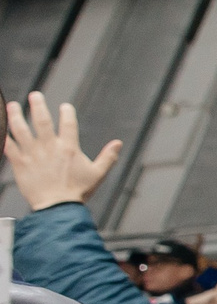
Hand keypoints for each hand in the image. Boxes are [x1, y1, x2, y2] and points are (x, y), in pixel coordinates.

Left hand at [3, 94, 121, 210]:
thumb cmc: (77, 192)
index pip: (68, 123)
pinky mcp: (20, 163)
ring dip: (16, 116)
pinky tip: (1, 129)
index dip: (66, 112)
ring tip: (13, 106)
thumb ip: (108, 157)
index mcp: (69, 148)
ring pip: (21, 130)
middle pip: (41, 120)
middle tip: (34, 95)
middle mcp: (49, 147)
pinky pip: (9, 146)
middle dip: (37, 105)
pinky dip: (4, 136)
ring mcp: (33, 154)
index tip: (64, 106)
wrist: (57, 208)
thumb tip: (118, 143)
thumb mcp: (97, 174)